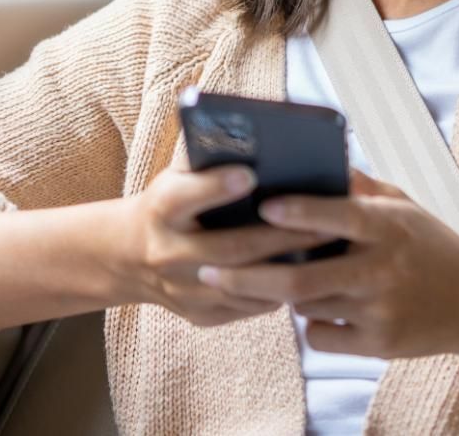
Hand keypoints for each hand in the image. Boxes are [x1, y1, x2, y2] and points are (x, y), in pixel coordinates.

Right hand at [119, 145, 340, 327]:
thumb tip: (259, 143)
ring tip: (327, 251)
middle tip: (325, 225)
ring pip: (245, 285)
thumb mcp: (177, 175)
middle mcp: (168, 253)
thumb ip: (208, 162)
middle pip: (231, 249)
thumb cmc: (171, 203)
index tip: (250, 174)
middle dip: (280, 238)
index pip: (185, 197)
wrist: (131, 257)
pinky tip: (308, 273)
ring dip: (289, 269)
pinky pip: (248, 307)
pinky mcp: (200, 315)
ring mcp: (184, 290)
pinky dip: (280, 291)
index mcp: (161, 209)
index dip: (217, 187)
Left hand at [195, 169, 458, 358]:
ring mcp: (380, 311)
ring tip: (264, 280)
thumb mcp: (405, 206)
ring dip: (282, 294)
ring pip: (306, 305)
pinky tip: (317, 309)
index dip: (300, 211)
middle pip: (303, 279)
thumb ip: (360, 188)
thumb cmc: (433, 247)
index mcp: (390, 227)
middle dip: (249, 276)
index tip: (262, 205)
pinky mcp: (378, 345)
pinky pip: (321, 336)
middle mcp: (383, 269)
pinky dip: (311, 323)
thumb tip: (317, 160)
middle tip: (209, 271)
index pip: (339, 216)